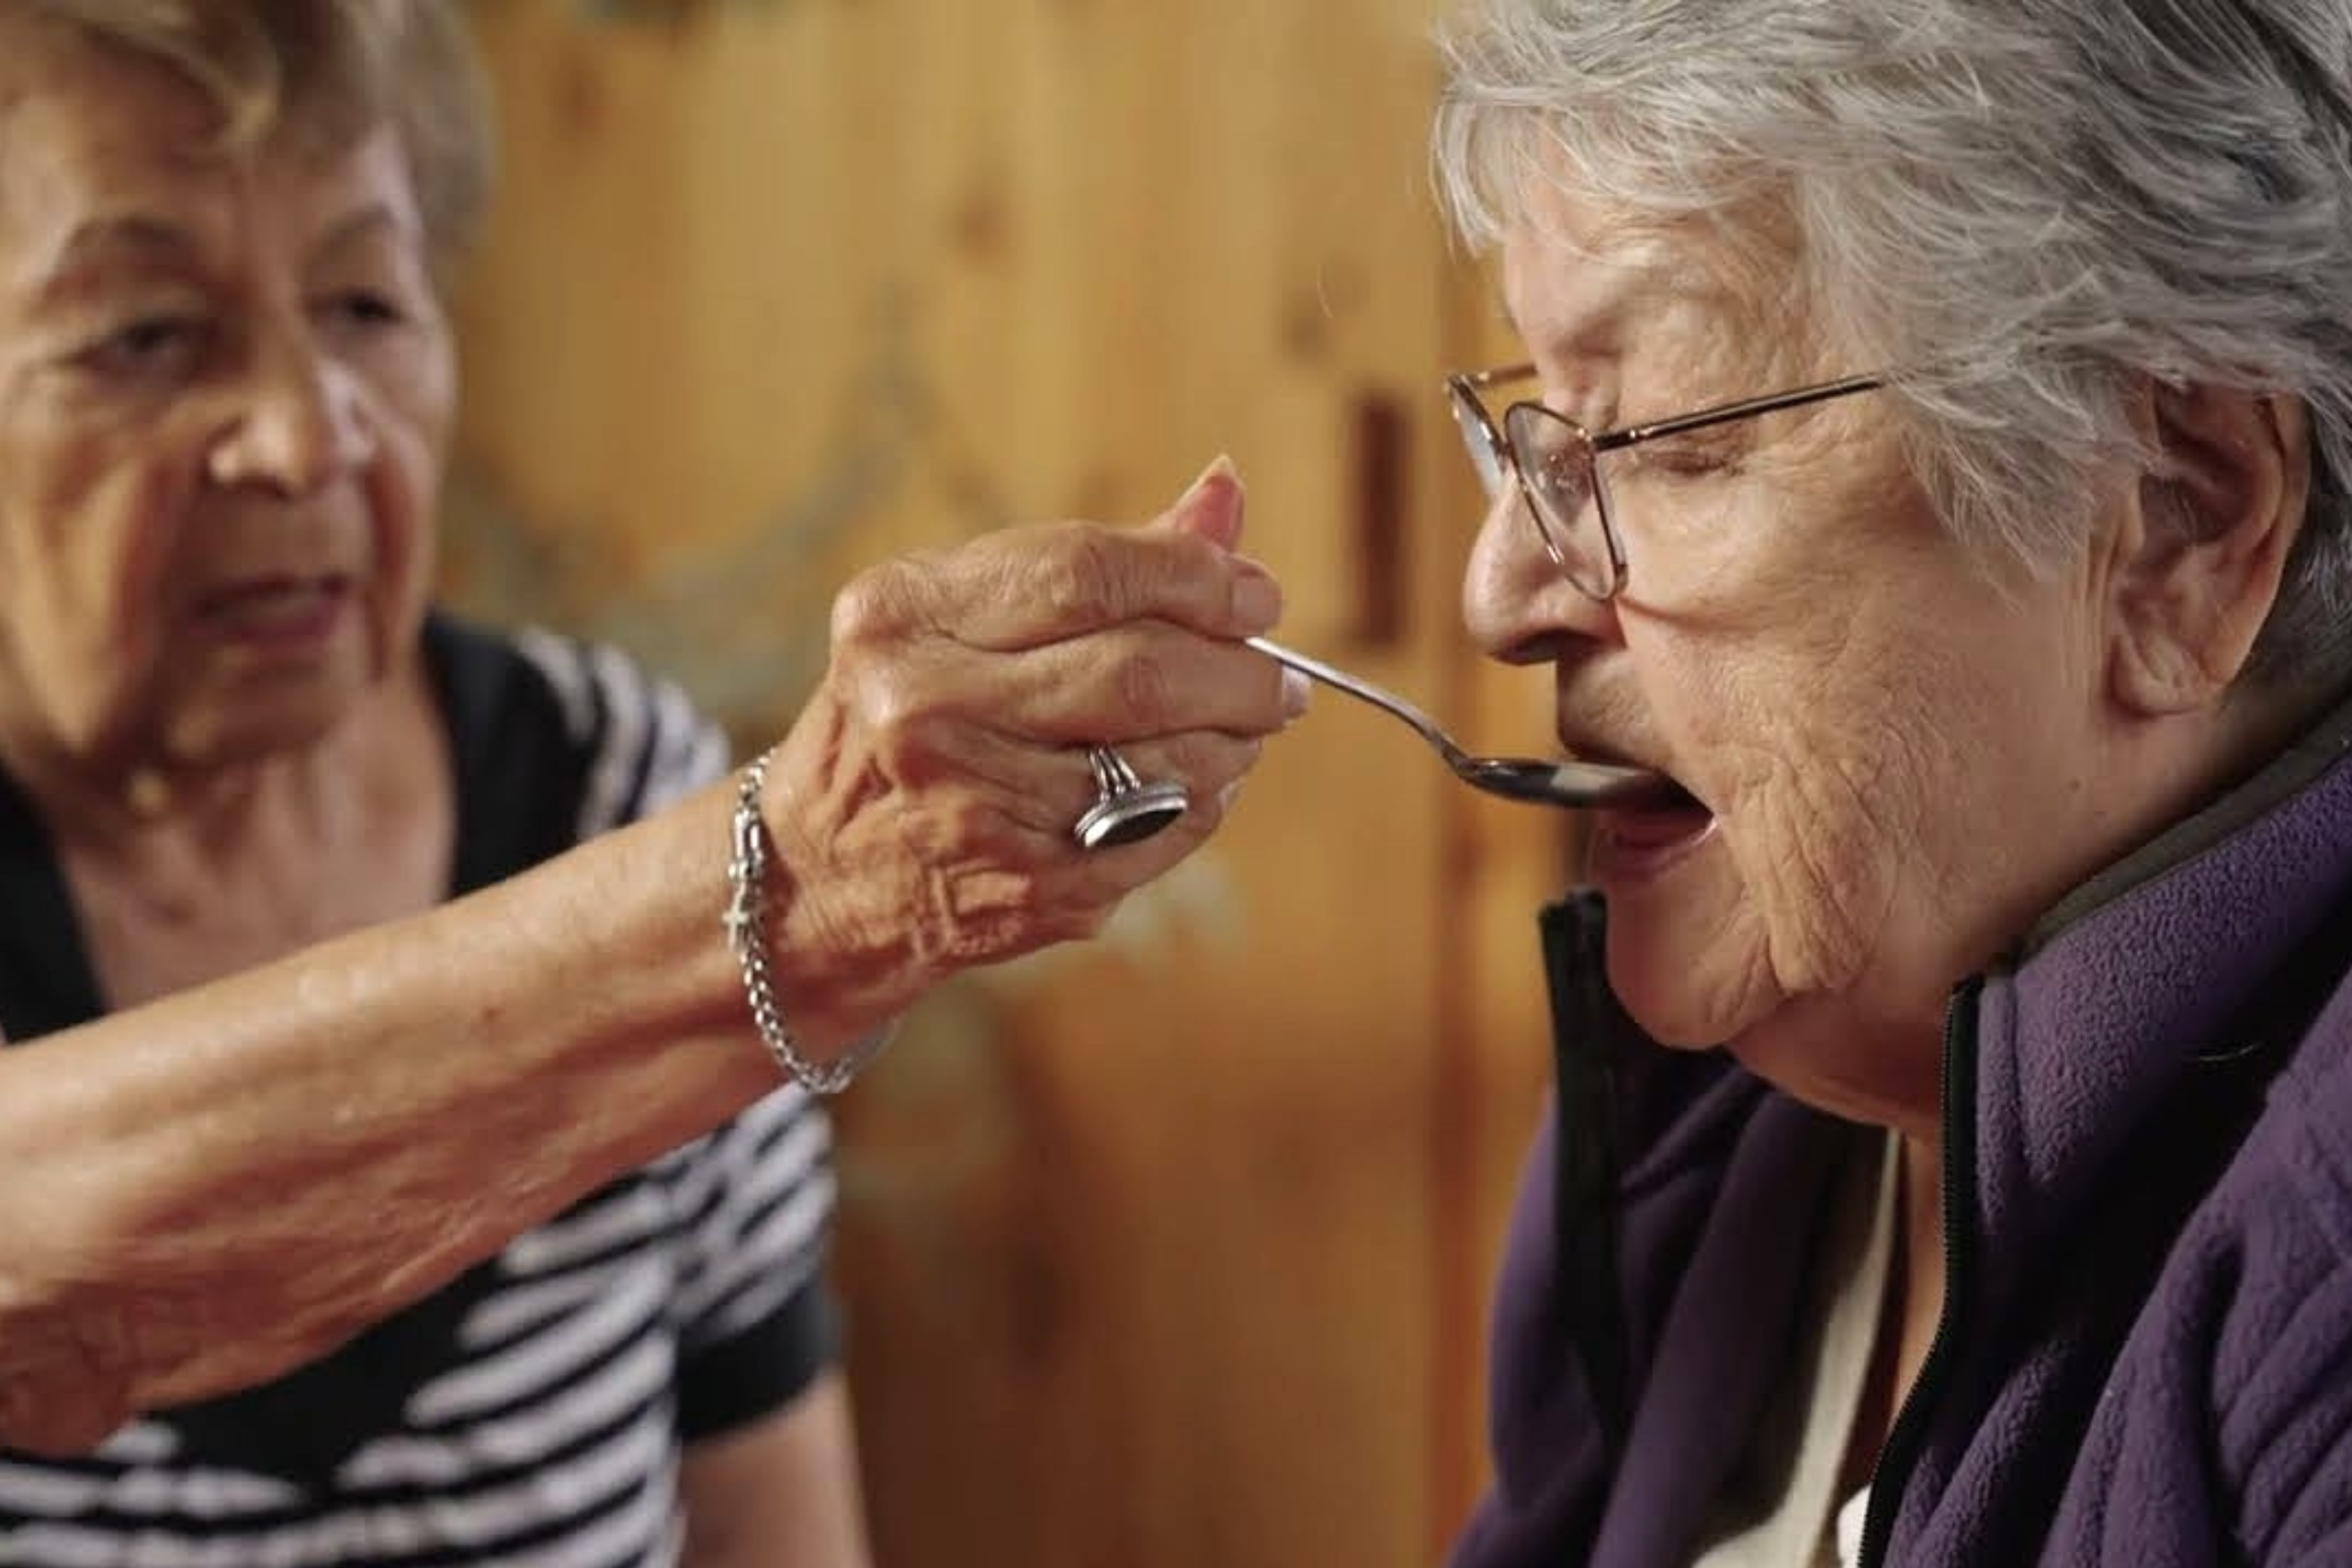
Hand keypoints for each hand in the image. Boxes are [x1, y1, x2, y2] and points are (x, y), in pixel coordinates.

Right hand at [759, 459, 1301, 1029]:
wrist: (821, 875)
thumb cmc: (916, 714)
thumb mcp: (968, 616)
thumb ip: (1102, 562)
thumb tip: (1226, 492)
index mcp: (903, 615)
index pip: (1087, 573)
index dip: (1197, 577)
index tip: (1256, 594)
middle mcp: (923, 707)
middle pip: (1139, 672)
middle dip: (1239, 670)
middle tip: (1277, 676)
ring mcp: (972, 806)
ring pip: (1168, 761)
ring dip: (1232, 741)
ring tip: (1241, 727)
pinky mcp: (1024, 886)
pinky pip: (1165, 833)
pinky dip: (1205, 801)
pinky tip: (1198, 783)